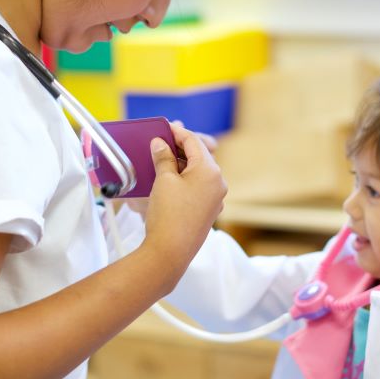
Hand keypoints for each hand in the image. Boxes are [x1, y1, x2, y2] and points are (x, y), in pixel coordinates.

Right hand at [142, 122, 225, 265]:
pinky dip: (186, 180)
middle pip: (199, 156)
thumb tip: (161, 143)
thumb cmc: (168, 214)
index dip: (178, 132)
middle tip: (162, 142)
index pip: (194, 142)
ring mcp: (216, 199)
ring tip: (162, 160)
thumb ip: (164, 157)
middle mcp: (219, 183)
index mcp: (210, 170)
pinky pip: (198, 188)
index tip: (165, 127)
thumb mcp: (163, 180)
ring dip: (182, 165)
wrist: (170, 252)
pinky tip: (170, 181)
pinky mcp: (209, 211)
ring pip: (199, 173)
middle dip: (180, 148)